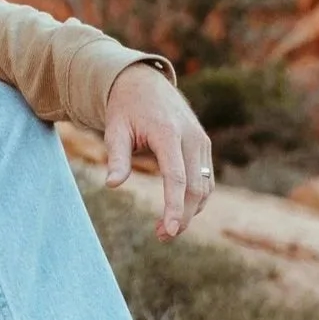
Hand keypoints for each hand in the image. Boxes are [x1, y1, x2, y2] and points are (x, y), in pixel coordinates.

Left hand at [103, 62, 216, 238]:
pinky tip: (179, 211)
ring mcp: (202, 141)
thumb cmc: (125, 108)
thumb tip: (111, 184)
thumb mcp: (114, 129)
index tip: (169, 230)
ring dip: (190, 211)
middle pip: (194, 186)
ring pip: (205, 186)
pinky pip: (206, 179)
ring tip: (166, 230)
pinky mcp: (204, 146)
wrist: (144, 83)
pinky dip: (196, 198)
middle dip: (182, 215)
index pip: (176, 178)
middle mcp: (191, 137)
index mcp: (168, 133)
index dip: (174, 206)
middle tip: (163, 237)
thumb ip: (116, 157)